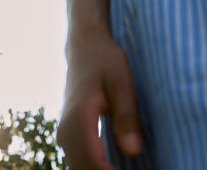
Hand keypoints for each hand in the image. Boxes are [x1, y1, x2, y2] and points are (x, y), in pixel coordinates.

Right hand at [57, 31, 143, 168]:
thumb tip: (133, 152)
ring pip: (80, 169)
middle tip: (141, 169)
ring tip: (125, 167)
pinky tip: (116, 165)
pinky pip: (80, 163)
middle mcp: (66, 131)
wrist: (84, 48)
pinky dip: (96, 168)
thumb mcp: (122, 83)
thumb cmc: (106, 61)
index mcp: (79, 118)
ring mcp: (64, 135)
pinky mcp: (69, 137)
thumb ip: (127, 117)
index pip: (94, 163)